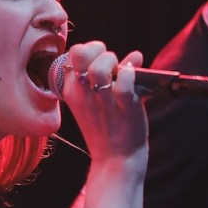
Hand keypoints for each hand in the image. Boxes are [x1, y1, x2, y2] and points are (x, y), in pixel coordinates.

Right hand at [58, 42, 148, 166]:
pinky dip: (130, 74)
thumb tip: (135, 55)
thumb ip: (114, 75)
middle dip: (99, 51)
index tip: (99, 59)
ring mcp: (103, 101)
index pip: (73, 53)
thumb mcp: (98, 101)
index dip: (89, 48)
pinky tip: (133, 76)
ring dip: (113, 62)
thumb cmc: (109, 127)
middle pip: (81, 55)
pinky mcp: (124, 108)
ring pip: (100, 68)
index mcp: (72, 90)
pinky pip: (123, 83)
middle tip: (111, 65)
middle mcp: (84, 94)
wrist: (117, 159)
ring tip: (121, 71)